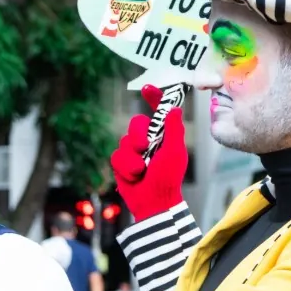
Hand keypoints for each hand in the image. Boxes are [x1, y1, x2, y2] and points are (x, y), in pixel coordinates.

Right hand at [109, 84, 187, 220]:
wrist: (152, 201)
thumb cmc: (168, 178)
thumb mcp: (174, 152)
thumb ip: (174, 130)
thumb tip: (174, 108)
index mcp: (163, 135)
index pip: (157, 111)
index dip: (153, 98)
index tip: (147, 88)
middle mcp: (147, 140)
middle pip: (135, 124)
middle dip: (138, 136)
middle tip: (145, 148)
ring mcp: (133, 151)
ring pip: (124, 142)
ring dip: (133, 158)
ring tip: (141, 171)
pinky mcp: (121, 163)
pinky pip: (116, 156)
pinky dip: (125, 167)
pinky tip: (133, 177)